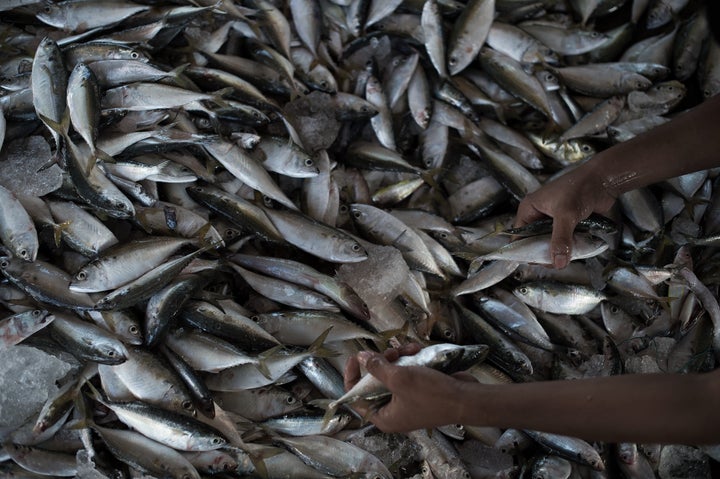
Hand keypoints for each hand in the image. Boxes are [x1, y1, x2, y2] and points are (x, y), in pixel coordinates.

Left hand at [343, 344, 476, 432]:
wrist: (465, 399)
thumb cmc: (431, 394)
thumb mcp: (399, 379)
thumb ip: (377, 368)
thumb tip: (361, 357)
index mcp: (383, 417)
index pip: (355, 398)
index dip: (352, 377)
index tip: (355, 357)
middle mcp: (392, 411)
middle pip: (375, 382)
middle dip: (382, 362)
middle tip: (391, 351)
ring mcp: (406, 401)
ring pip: (392, 373)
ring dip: (399, 357)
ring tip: (410, 348)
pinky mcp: (419, 391)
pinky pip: (407, 373)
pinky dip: (410, 361)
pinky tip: (418, 350)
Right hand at [514, 161, 616, 268]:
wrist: (603, 179)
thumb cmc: (580, 189)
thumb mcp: (566, 215)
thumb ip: (561, 239)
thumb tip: (558, 264)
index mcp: (529, 209)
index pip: (519, 236)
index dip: (525, 251)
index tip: (537, 262)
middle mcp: (538, 215)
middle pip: (534, 242)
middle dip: (544, 254)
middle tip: (555, 262)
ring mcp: (553, 220)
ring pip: (550, 243)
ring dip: (557, 252)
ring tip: (567, 258)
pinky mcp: (566, 224)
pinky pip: (562, 241)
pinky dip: (567, 247)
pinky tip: (574, 252)